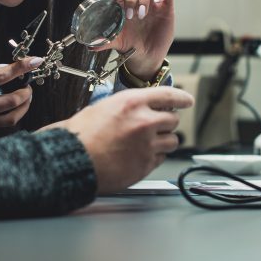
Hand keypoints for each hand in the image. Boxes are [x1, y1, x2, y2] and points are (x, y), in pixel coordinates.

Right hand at [0, 58, 42, 141]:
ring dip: (25, 105)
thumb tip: (3, 68)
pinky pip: (2, 123)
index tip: (35, 61)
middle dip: (27, 90)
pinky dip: (12, 114)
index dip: (21, 67)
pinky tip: (13, 107)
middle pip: (13, 98)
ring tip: (26, 97)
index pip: (1, 75)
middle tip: (28, 84)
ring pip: (12, 116)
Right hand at [54, 87, 193, 193]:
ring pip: (172, 140)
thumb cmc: (80, 136)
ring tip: (148, 143)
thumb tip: (137, 108)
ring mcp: (147, 145)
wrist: (73, 161)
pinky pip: (161, 158)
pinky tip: (140, 156)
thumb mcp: (101, 108)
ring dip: (164, 141)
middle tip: (157, 126)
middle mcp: (144, 121)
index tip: (187, 101)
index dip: (181, 98)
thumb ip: (125, 107)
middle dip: (166, 123)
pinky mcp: (146, 165)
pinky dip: (155, 156)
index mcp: (132, 103)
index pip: (168, 96)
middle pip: (173, 119)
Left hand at [100, 0, 174, 81]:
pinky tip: (157, 3)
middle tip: (130, 14)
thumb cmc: (131, 44)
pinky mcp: (166, 5)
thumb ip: (104, 41)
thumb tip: (91, 45)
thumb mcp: (116, 42)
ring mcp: (152, 0)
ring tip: (142, 13)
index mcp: (123, 4)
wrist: (147, 56)